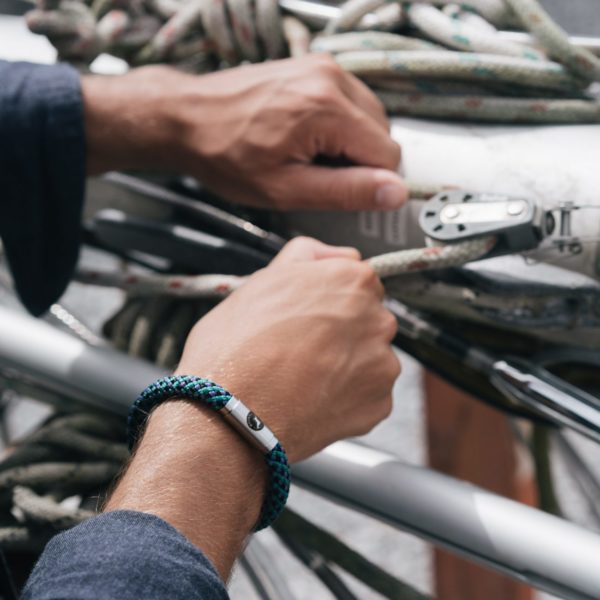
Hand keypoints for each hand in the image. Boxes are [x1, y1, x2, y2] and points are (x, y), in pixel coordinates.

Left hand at [82, 56, 406, 210]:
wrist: (187, 117)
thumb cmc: (225, 153)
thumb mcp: (286, 188)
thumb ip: (346, 191)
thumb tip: (395, 192)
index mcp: (327, 108)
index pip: (389, 154)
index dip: (369, 182)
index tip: (338, 189)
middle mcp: (331, 78)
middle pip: (383, 132)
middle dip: (359, 161)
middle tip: (315, 173)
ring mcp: (322, 67)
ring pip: (369, 117)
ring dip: (349, 143)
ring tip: (306, 153)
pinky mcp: (314, 66)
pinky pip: (350, 102)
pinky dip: (338, 124)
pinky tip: (306, 136)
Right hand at [177, 236, 400, 461]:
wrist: (232, 413)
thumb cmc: (239, 346)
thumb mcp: (264, 279)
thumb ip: (308, 255)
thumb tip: (338, 254)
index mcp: (353, 280)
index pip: (357, 282)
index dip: (330, 300)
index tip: (310, 317)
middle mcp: (377, 318)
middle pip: (367, 319)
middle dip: (343, 331)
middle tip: (303, 348)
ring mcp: (382, 363)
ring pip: (370, 357)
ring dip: (347, 365)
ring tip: (306, 377)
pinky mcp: (379, 403)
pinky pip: (369, 394)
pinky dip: (348, 398)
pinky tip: (315, 398)